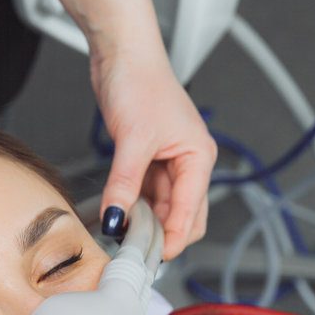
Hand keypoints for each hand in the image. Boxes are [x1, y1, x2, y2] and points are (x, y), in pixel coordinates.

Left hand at [92, 45, 216, 259]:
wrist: (123, 54)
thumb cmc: (140, 83)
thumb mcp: (132, 141)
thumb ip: (124, 184)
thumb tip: (116, 219)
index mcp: (198, 158)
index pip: (192, 213)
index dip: (174, 239)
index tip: (153, 260)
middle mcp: (188, 164)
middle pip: (183, 217)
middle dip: (162, 236)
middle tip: (135, 254)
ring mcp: (168, 164)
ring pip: (162, 209)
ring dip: (145, 224)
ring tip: (121, 237)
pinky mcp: (148, 161)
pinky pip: (145, 195)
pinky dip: (134, 208)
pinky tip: (118, 216)